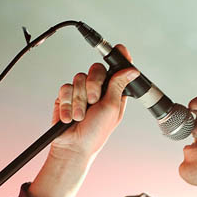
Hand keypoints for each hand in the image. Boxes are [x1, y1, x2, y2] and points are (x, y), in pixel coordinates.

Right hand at [51, 44, 138, 159]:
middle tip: (93, 101)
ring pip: (79, 78)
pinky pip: (65, 87)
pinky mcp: (66, 96)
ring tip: (80, 116)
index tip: (121, 49)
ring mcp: (81, 92)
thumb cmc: (95, 133)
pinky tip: (69, 117)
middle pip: (96, 69)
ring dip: (79, 100)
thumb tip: (131, 70)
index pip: (117, 70)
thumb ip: (118, 85)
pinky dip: (67, 104)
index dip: (119, 58)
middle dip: (93, 85)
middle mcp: (98, 90)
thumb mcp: (111, 108)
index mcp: (113, 93)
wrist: (73, 146)